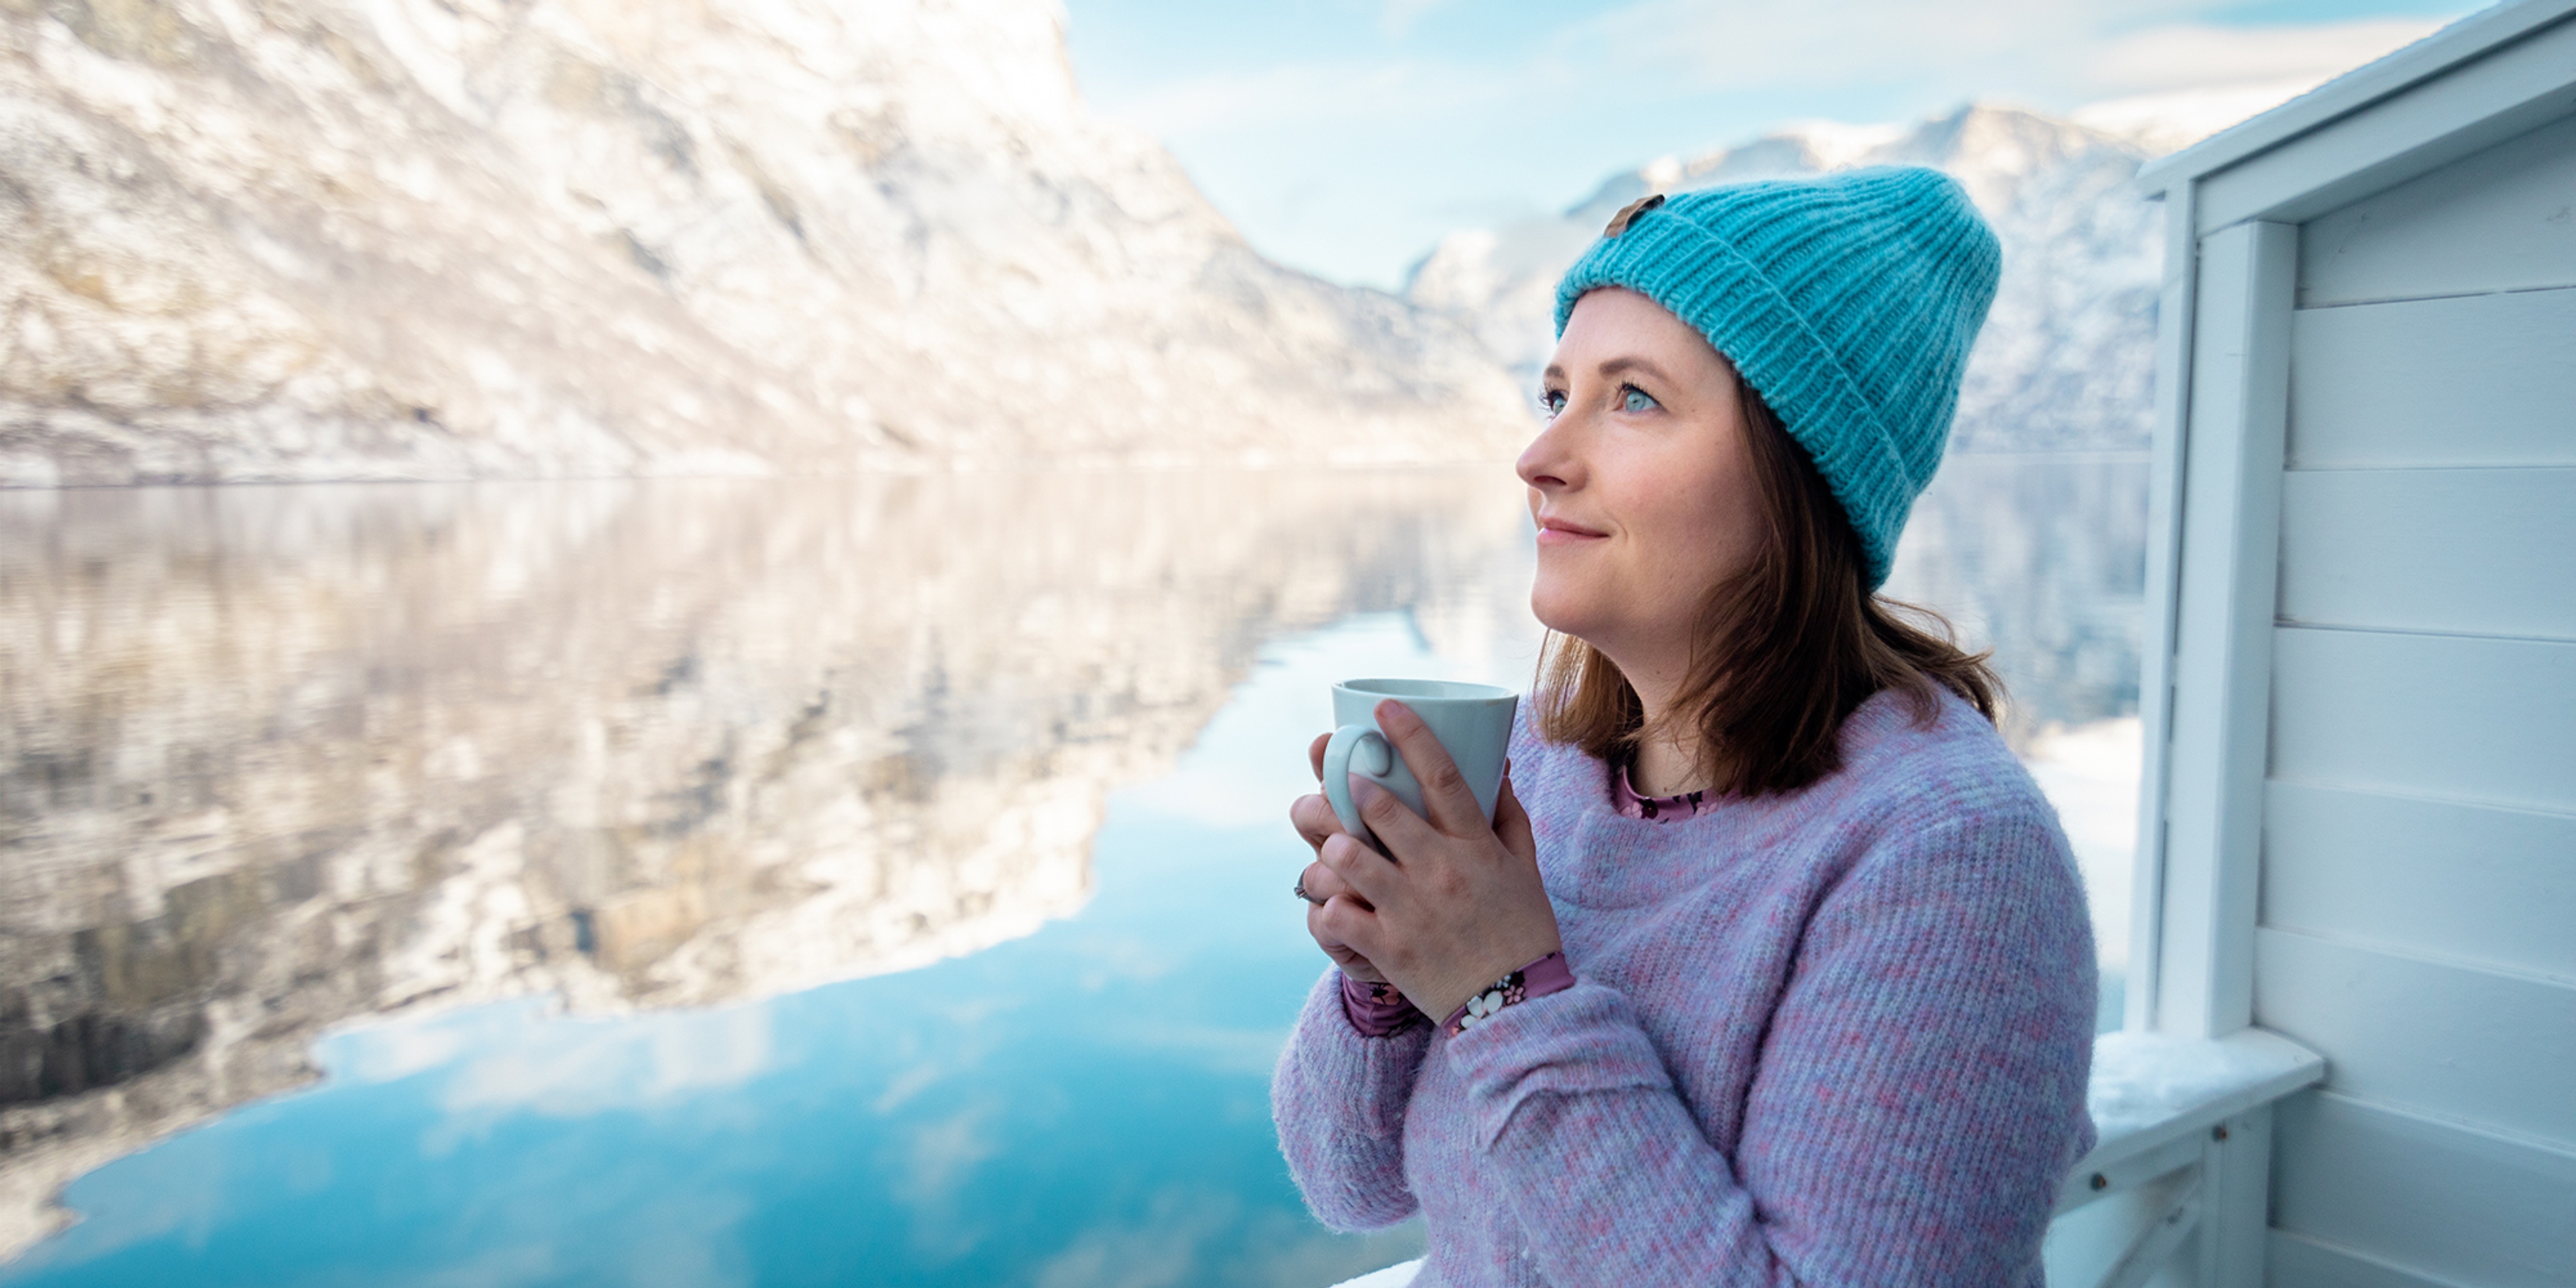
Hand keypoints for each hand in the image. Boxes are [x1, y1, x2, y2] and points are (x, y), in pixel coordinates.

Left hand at [1310, 699, 1557, 1020]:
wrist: (1518, 1007)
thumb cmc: (1522, 930)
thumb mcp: (1524, 868)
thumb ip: (1508, 815)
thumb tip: (1498, 764)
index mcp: (1476, 847)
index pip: (1443, 776)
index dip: (1410, 735)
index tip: (1385, 707)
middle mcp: (1441, 872)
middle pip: (1382, 808)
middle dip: (1350, 787)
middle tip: (1341, 783)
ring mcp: (1411, 911)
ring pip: (1347, 857)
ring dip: (1333, 845)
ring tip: (1334, 845)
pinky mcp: (1388, 949)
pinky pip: (1335, 915)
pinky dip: (1326, 905)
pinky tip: (1334, 902)